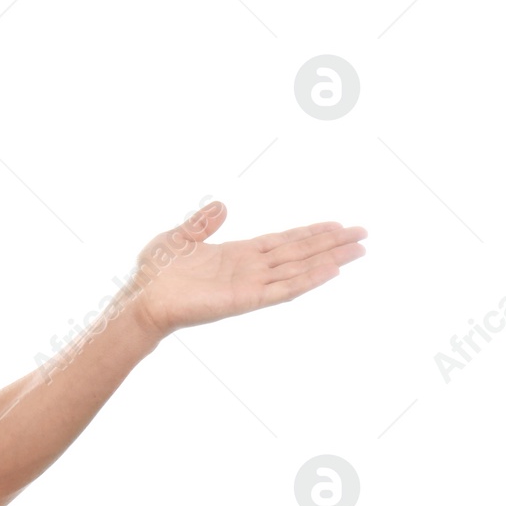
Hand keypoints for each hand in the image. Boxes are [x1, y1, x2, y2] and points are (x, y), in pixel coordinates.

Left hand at [122, 201, 367, 340]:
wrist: (142, 297)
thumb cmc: (155, 272)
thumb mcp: (180, 237)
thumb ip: (203, 223)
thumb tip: (222, 205)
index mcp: (237, 254)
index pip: (282, 241)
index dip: (309, 233)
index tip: (336, 225)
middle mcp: (250, 269)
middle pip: (299, 253)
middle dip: (330, 244)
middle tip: (362, 234)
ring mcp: (251, 285)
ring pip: (299, 270)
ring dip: (329, 260)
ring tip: (358, 250)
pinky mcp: (246, 299)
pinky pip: (284, 289)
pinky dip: (308, 280)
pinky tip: (331, 270)